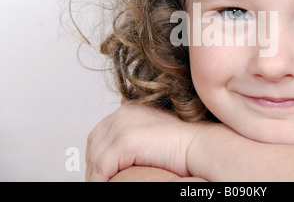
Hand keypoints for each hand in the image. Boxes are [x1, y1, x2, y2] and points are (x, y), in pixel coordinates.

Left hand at [85, 101, 202, 181]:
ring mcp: (123, 126)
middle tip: (101, 180)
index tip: (101, 172)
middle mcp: (122, 114)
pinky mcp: (126, 141)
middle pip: (95, 144)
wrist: (198, 145)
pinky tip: (107, 185)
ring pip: (97, 157)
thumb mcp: (154, 132)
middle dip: (95, 165)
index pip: (100, 134)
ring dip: (97, 175)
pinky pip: (103, 167)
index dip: (97, 155)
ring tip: (104, 184)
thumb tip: (124, 133)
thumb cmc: (182, 143)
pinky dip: (102, 180)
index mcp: (127, 110)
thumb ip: (137, 132)